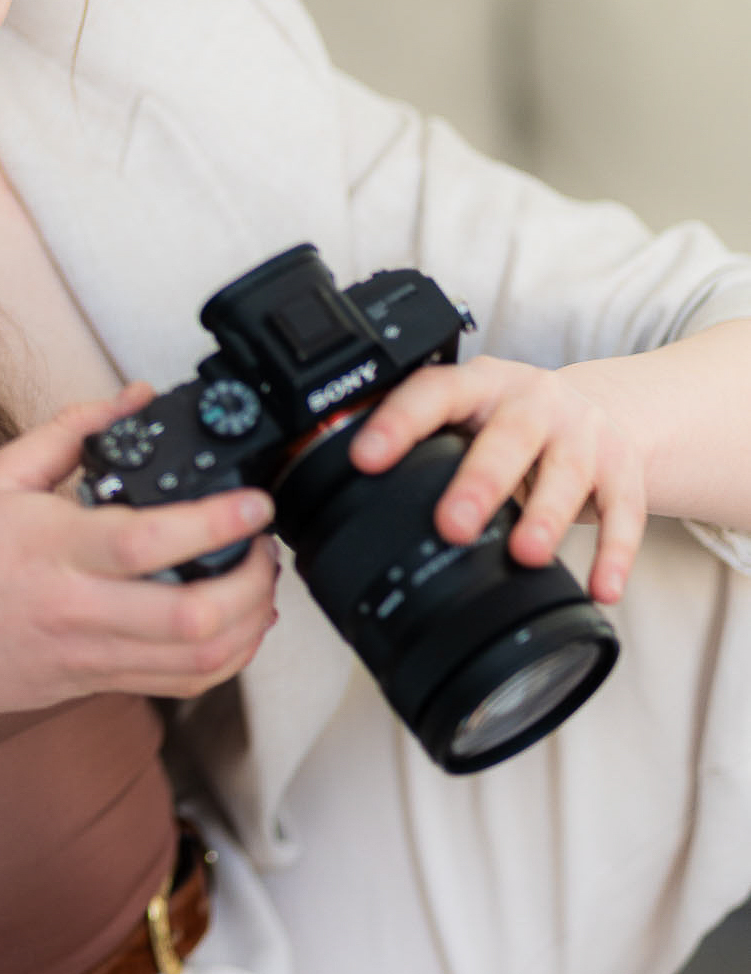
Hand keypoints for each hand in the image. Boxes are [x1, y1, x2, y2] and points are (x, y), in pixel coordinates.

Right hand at [0, 383, 279, 726]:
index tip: (254, 502)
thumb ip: (72, 430)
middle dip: (251, 580)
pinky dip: (228, 656)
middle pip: (192, 616)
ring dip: (249, 620)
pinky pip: (184, 684)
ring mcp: (94, 656)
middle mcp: (80, 610)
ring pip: (200, 659)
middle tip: (264, 542)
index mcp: (54, 550)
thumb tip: (134, 397)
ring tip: (258, 578)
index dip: (216, 524)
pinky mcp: (101, 683)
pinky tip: (236, 622)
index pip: (149, 543)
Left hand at [348, 356, 647, 604]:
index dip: (399, 422)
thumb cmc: (506, 425)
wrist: (597, 412)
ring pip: (567, 472)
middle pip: (508, 436)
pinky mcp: (624, 469)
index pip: (433, 392)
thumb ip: (424, 448)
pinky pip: (624, 512)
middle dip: (480, 481)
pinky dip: (615, 553)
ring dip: (545, 515)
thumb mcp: (465, 420)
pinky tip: (601, 589)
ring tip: (525, 555)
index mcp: (478, 385)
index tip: (365, 459)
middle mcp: (532, 400)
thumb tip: (349, 497)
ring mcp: (582, 432)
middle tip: (452, 525)